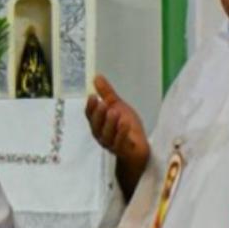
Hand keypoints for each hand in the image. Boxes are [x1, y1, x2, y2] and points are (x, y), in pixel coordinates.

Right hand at [84, 74, 149, 197]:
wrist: (138, 147)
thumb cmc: (125, 126)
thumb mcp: (117, 106)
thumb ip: (106, 93)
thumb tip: (97, 77)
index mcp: (98, 124)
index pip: (90, 116)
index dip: (90, 107)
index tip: (93, 96)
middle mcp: (101, 135)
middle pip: (96, 126)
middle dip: (99, 115)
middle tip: (103, 104)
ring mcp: (111, 144)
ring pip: (107, 135)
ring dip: (110, 124)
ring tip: (114, 112)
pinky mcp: (123, 151)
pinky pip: (120, 143)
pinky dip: (122, 133)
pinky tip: (125, 123)